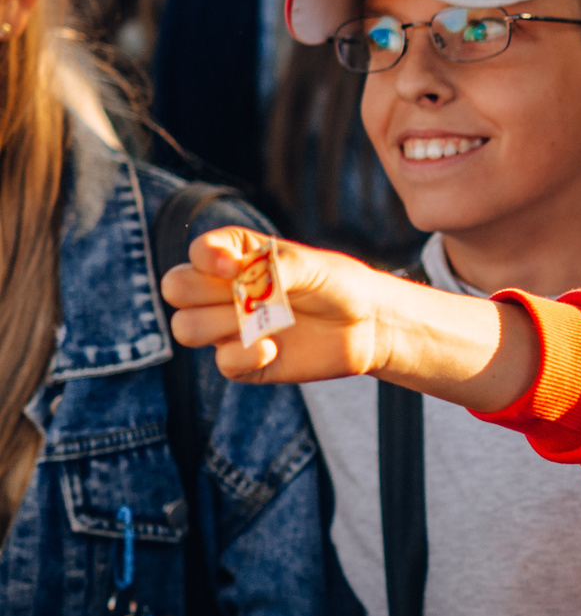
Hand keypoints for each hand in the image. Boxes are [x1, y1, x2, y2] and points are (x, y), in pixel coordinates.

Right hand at [164, 228, 529, 410]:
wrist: (370, 324)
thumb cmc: (339, 284)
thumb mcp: (311, 265)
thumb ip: (273, 267)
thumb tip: (238, 277)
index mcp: (236, 257)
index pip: (197, 252)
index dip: (206, 257)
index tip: (234, 266)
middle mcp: (223, 291)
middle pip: (176, 289)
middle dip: (202, 292)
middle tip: (245, 295)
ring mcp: (230, 327)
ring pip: (186, 329)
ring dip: (220, 325)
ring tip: (264, 321)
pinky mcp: (245, 362)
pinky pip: (222, 363)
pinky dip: (245, 356)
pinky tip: (274, 347)